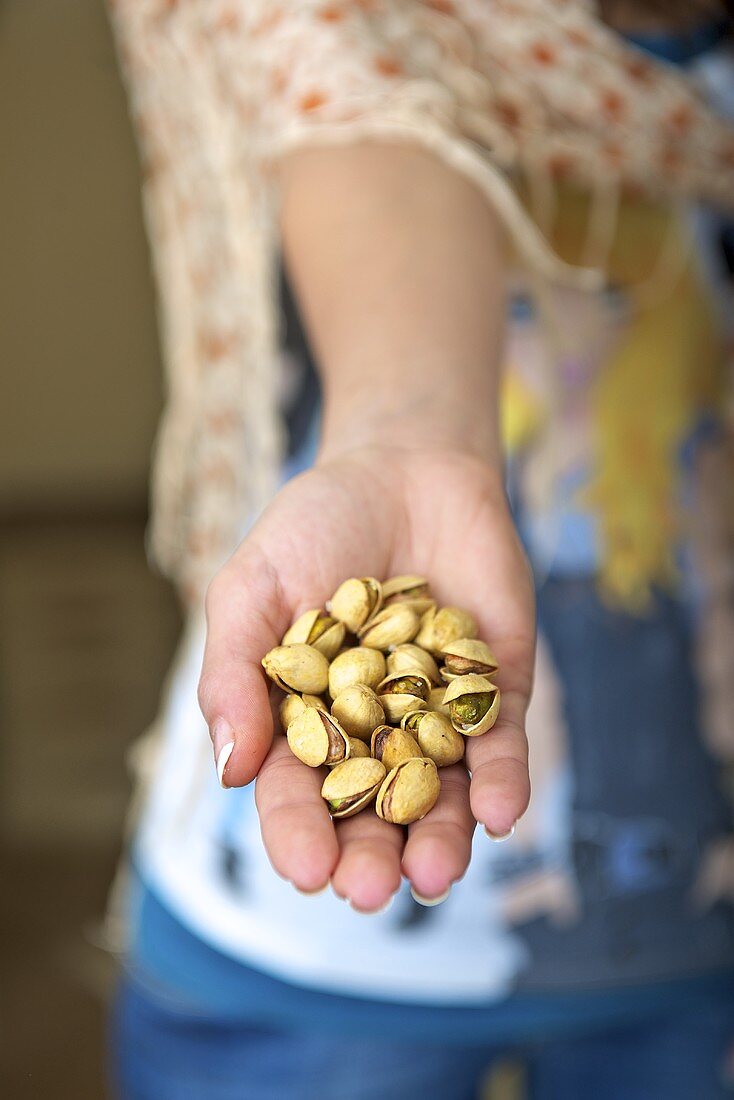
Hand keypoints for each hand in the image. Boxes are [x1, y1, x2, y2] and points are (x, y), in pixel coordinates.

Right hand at [198, 445, 534, 910]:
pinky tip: (498, 813)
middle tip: (372, 891)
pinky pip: (501, 745)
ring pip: (441, 793)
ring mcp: (438, 715)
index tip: (307, 871)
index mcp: (304, 721)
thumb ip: (235, 673)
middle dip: (372, 854)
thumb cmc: (315, 526)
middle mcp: (372, 732)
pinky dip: (501, 780)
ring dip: (439, 836)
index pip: (297, 791)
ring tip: (432, 873)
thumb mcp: (252, 588)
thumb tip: (230, 772)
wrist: (405, 464)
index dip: (298, 833)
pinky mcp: (497, 690)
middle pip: (372, 809)